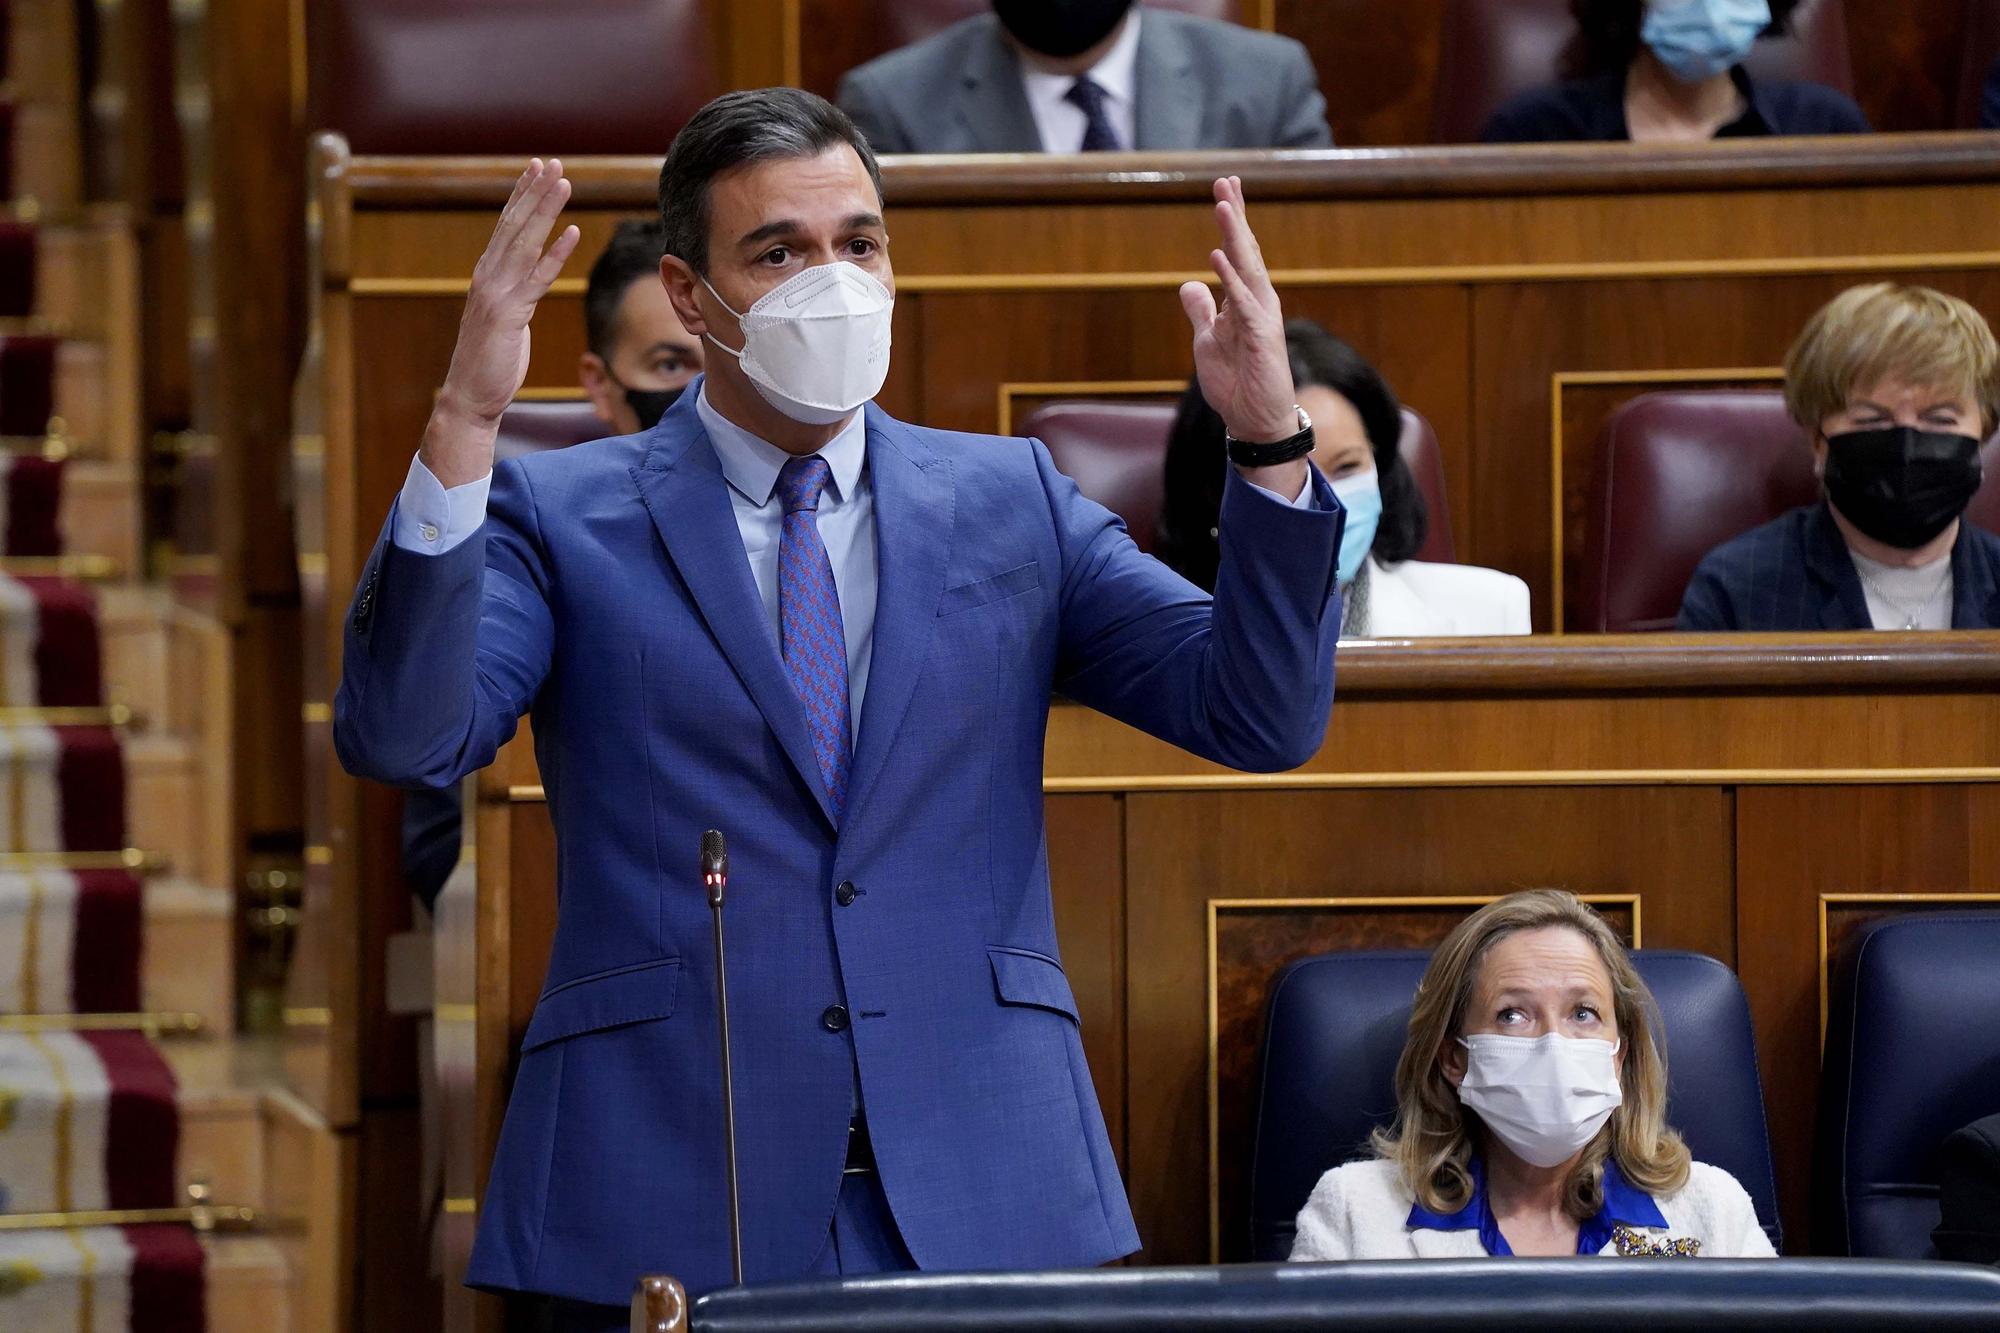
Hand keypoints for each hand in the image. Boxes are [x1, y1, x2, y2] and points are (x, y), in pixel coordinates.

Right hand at [422, 159, 581, 486]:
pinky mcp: (509, 315)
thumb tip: (528, 282)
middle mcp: (488, 277)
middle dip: (533, 191)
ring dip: (545, 210)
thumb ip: (515, 296)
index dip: (522, 196)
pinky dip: (555, 254)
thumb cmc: (489, 363)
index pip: (507, 227)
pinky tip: (572, 232)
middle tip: (551, 161)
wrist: (469, 398)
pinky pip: (537, 279)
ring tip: (564, 182)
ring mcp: (496, 294)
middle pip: (515, 225)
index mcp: (487, 276)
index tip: (537, 169)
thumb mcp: (504, 320)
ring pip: (524, 243)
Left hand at [1178, 176, 1297, 445]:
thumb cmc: (1236, 382)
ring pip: (1248, 269)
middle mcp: (1257, 303)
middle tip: (1225, 181)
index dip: (1231, 222)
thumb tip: (1189, 283)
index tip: (1224, 189)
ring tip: (1223, 205)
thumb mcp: (1207, 340)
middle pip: (1245, 251)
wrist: (1254, 420)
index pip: (1237, 254)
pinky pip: (1245, 303)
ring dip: (1235, 236)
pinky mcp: (1261, 337)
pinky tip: (1219, 257)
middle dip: (1235, 216)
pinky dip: (1232, 280)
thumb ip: (1201, 311)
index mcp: (1243, 301)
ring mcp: (1261, 318)